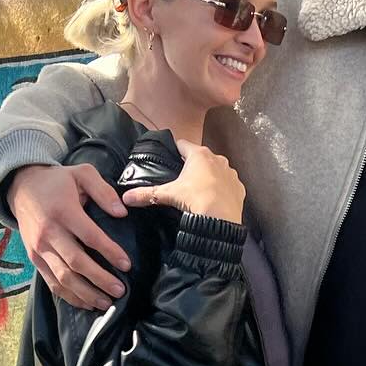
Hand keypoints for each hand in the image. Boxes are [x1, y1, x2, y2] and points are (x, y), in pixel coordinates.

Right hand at [10, 163, 131, 311]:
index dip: (110, 252)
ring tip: (106, 303)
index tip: (126, 264)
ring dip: (86, 293)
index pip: (90, 236)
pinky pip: (51, 282)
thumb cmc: (56, 181)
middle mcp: (49, 233)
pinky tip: (86, 303)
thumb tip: (121, 212)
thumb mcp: (82, 173)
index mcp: (63, 211)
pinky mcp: (34, 258)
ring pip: (63, 278)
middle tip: (120, 290)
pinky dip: (69, 296)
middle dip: (100, 280)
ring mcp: (39, 248)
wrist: (21, 186)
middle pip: (76, 263)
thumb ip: (103, 190)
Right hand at [121, 138, 244, 224]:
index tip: (169, 157)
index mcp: (199, 154)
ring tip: (198, 191)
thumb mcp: (168, 195)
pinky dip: (221, 189)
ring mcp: (231, 173)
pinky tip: (214, 199)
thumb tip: (126, 197)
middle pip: (200, 157)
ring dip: (208, 176)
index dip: (174, 150)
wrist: (220, 220)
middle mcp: (217, 159)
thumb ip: (146, 194)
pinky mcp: (239, 188)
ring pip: (216, 170)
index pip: (182, 144)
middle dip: (192, 165)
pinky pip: (228, 185)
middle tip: (181, 179)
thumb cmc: (195, 200)